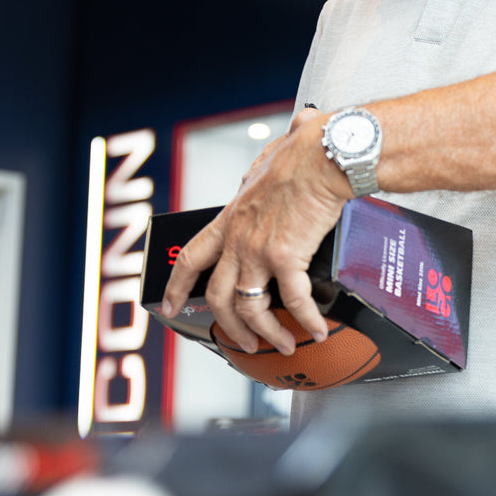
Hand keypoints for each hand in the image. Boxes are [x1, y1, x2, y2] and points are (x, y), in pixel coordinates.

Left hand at [161, 107, 348, 354]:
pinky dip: (307, 322)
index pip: (192, 258)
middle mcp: (239, 238)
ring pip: (249, 308)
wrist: (325, 153)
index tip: (170, 306)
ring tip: (282, 344)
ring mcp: (259, 250)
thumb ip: (263, 173)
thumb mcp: (268, 161)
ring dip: (266, 333)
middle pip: (217, 297)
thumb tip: (276, 158)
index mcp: (231, 218)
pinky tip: (317, 330)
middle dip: (229, 327)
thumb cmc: (304, 151)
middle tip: (242, 342)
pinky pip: (295, 302)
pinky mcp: (288, 257)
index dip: (177, 287)